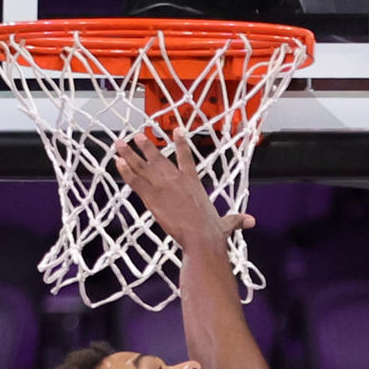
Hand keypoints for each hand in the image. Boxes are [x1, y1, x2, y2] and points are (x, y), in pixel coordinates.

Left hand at [115, 130, 253, 247]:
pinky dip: (125, 171)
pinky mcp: (152, 198)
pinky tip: (118, 162)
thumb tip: (250, 222)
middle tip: (138, 135)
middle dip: (146, 145)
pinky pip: (135, 181)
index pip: (186, 157)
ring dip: (130, 154)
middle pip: (158, 158)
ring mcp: (163, 187)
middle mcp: (176, 180)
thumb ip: (235, 220)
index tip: (176, 130)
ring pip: (142, 166)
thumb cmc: (212, 232)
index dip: (181, 143)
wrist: (201, 238)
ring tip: (120, 144)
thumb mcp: (226, 223)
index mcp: (193, 182)